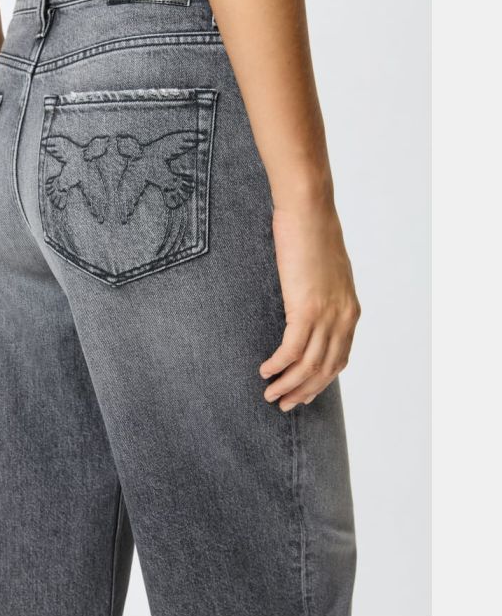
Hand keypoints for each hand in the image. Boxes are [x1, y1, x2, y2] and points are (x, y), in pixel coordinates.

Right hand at [260, 201, 359, 409]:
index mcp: (350, 311)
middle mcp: (343, 317)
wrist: (310, 211)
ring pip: (309, 365)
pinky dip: (278, 365)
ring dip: (288, 384)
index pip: (339, 359)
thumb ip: (323, 295)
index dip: (319, 382)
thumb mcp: (325, 272)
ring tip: (270, 394)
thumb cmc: (312, 234)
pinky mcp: (306, 308)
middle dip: (303, 391)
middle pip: (325, 370)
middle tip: (283, 404)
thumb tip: (307, 309)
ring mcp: (327, 315)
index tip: (302, 394)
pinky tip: (265, 370)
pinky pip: (292, 349)